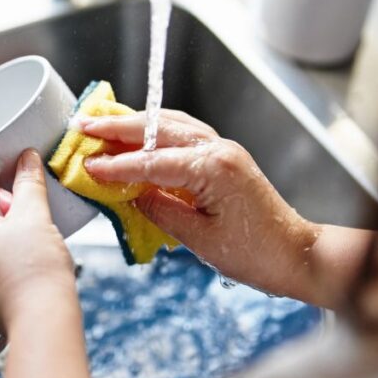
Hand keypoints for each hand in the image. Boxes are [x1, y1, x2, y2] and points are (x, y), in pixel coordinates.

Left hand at [0, 149, 76, 333]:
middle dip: (6, 215)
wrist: (42, 320)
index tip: (20, 201)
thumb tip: (26, 159)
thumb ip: (28, 183)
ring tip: (33, 245)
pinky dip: (10, 259)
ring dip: (10, 237)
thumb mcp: (34, 216)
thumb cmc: (34, 271)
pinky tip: (30, 264)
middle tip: (30, 224)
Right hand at [82, 110, 319, 295]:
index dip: (115, 164)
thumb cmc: (253, 253)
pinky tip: (139, 135)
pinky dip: (157, 132)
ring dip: (136, 124)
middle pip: (158, 129)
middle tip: (84, 125)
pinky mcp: (225, 157)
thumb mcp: (198, 239)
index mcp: (211, 168)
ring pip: (171, 124)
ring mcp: (223, 149)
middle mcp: (218, 149)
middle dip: (118, 127)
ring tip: (103, 124)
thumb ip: (159, 210)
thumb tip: (128, 194)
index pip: (150, 161)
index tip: (86, 165)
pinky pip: (184, 134)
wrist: (294, 253)